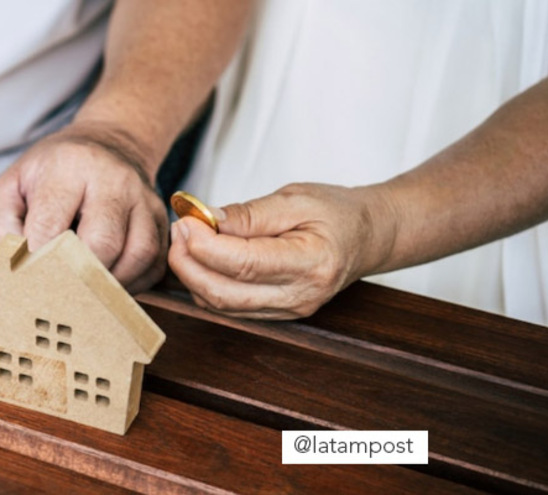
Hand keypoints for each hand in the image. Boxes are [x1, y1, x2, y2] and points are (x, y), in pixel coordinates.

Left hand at [0, 123, 168, 292]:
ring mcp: (144, 199)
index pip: (52, 225)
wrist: (110, 143)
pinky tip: (109, 283)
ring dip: (109, 284)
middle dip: (77, 277)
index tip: (27, 280)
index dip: (37, 260)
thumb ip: (3, 221)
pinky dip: (133, 283)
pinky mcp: (162, 219)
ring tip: (85, 293)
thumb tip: (14, 261)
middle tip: (59, 294)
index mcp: (70, 167)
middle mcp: (114, 180)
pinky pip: (154, 263)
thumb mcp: (15, 181)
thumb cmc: (57, 169)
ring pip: (137, 256)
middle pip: (102, 244)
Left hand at [167, 183, 398, 318]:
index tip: (186, 222)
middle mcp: (300, 296)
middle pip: (225, 294)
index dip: (205, 245)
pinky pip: (229, 307)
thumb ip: (249, 214)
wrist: (368, 237)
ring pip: (221, 305)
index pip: (244, 264)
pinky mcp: (276, 315)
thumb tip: (206, 220)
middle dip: (188, 263)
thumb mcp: (296, 198)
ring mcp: (288, 311)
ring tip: (185, 239)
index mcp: (312, 263)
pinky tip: (200, 257)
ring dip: (192, 275)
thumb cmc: (338, 213)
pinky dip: (206, 284)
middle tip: (178, 230)